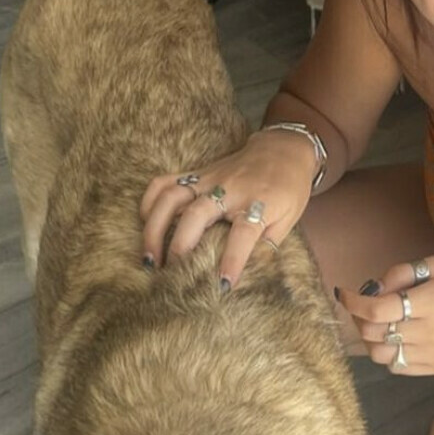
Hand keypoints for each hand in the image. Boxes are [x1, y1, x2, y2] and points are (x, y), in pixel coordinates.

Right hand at [139, 129, 317, 285]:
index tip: (222, 285)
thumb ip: (268, 244)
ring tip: (149, 257)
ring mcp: (208, 179)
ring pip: (172, 198)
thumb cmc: (288, 189)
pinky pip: (164, 182)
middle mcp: (229, 190)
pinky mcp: (197, 173)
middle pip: (197, 215)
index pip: (243, 234)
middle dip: (181, 246)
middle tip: (171, 274)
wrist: (283, 149)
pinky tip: (144, 223)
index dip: (232, 260)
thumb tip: (250, 275)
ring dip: (155, 227)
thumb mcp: (289, 219)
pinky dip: (149, 201)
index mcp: (258, 203)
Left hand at [336, 256, 433, 374]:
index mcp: (432, 301)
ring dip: (371, 338)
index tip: (344, 293)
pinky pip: (398, 367)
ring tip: (379, 322)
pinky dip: (388, 353)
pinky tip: (396, 337)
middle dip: (359, 317)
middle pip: (374, 333)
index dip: (353, 302)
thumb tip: (374, 287)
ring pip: (381, 355)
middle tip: (364, 304)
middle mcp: (431, 331)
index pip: (377, 310)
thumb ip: (404, 272)